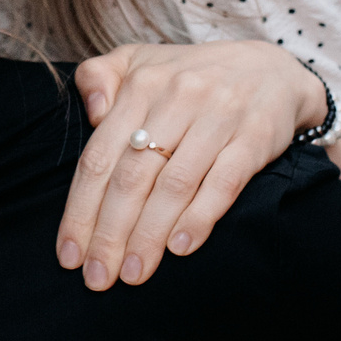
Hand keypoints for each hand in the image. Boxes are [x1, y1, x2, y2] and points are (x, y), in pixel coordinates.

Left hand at [61, 41, 328, 288]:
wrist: (272, 70)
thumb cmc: (190, 76)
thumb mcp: (139, 61)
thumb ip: (100, 76)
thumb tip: (92, 112)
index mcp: (142, 84)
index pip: (100, 156)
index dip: (80, 210)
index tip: (69, 254)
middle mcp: (177, 98)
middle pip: (132, 177)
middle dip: (110, 233)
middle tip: (99, 278)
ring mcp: (218, 118)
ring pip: (174, 184)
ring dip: (150, 235)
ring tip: (134, 273)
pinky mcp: (254, 138)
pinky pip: (223, 183)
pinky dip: (199, 217)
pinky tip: (179, 248)